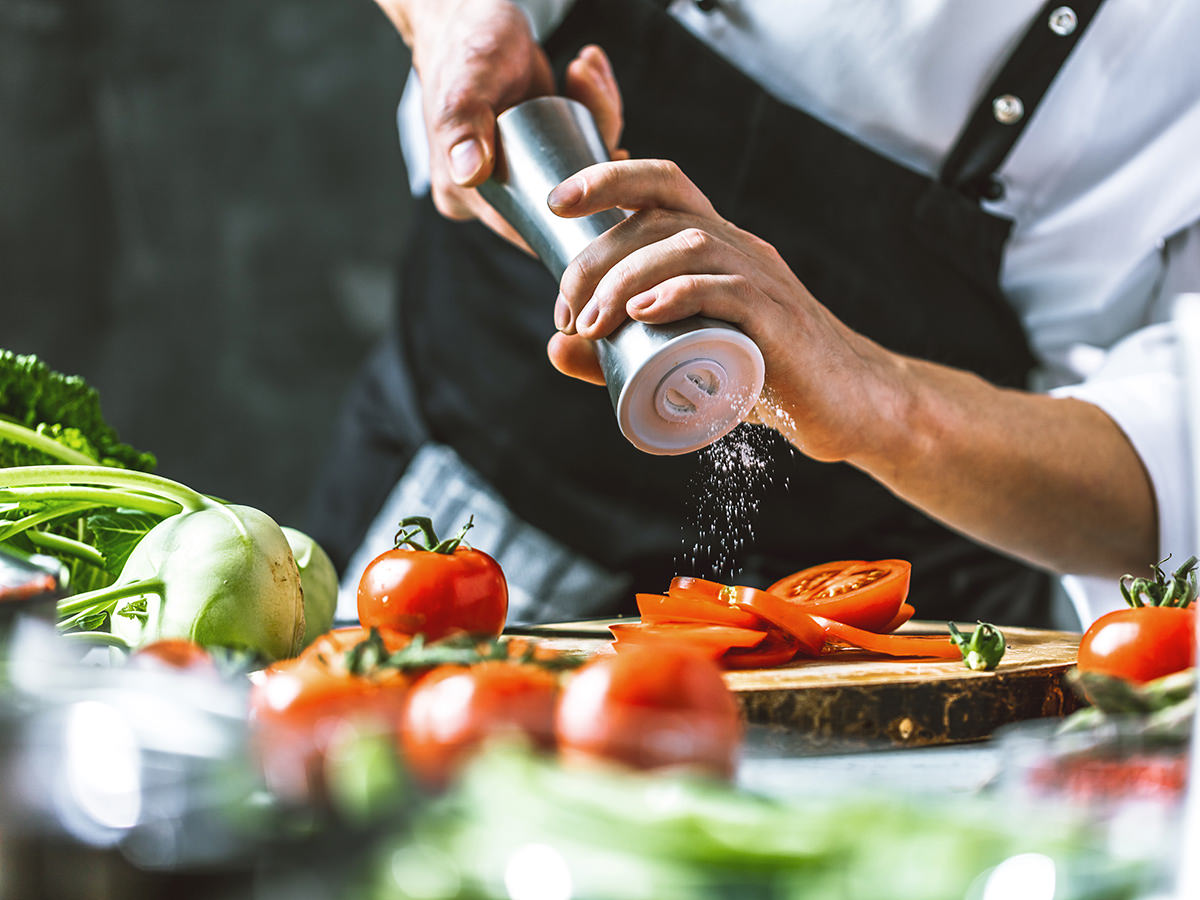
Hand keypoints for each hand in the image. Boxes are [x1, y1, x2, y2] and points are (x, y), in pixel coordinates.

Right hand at [373, 1, 624, 245]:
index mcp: (463, 195)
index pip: (525, 229)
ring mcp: (515, 170)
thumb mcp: (466, 85)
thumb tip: (469, 174)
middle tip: (598, 105)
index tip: (608, 177)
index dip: (574, 218)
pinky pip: (577, 144)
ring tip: (584, 72)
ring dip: (598, 120)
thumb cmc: (463, 45)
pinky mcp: (537, 147)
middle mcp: (489, 192)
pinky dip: (593, 109)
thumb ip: (463, 125)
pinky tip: (589, 71)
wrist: (467, 12)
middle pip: (560, 200)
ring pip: (575, 169)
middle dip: (594, 157)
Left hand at [542, 161, 1157, 582]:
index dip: (608, 177)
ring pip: (688, 246)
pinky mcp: (779, 321)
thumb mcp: (683, 359)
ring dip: (626, 279)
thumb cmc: (764, 377)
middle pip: (660, 216)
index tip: (556, 204)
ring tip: (592, 324)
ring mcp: (763, 280)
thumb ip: (615, 354)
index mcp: (716, 245)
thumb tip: (553, 345)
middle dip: (597, 257)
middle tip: (568, 314)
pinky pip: (730, 289)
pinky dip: (681, 295)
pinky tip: (644, 314)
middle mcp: (739, 247)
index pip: (663, 184)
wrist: (849, 407)